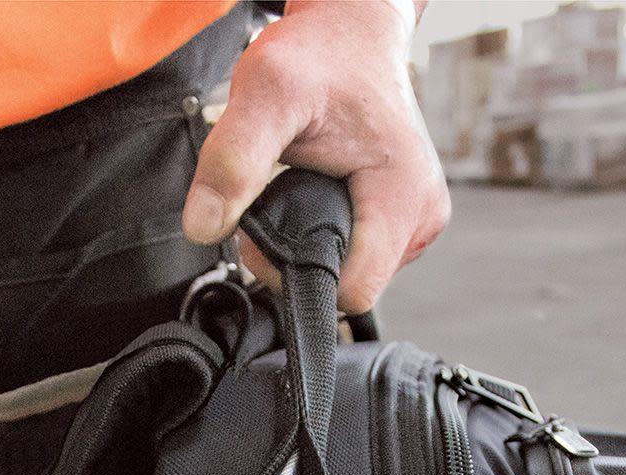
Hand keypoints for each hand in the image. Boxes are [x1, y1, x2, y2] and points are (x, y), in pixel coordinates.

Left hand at [181, 0, 449, 313]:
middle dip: (300, 260)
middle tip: (276, 201)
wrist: (351, 31)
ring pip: (351, 275)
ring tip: (298, 192)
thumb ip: (232, 160)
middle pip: (349, 287)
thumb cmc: (320, 54)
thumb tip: (203, 227)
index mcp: (404, 199)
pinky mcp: (405, 221)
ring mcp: (418, 223)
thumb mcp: (265, 93)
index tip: (270, 228)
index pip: (350, 291)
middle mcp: (422, 218)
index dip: (297, 275)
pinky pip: (358, 256)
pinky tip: (318, 198)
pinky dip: (328, 236)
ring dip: (313, 248)